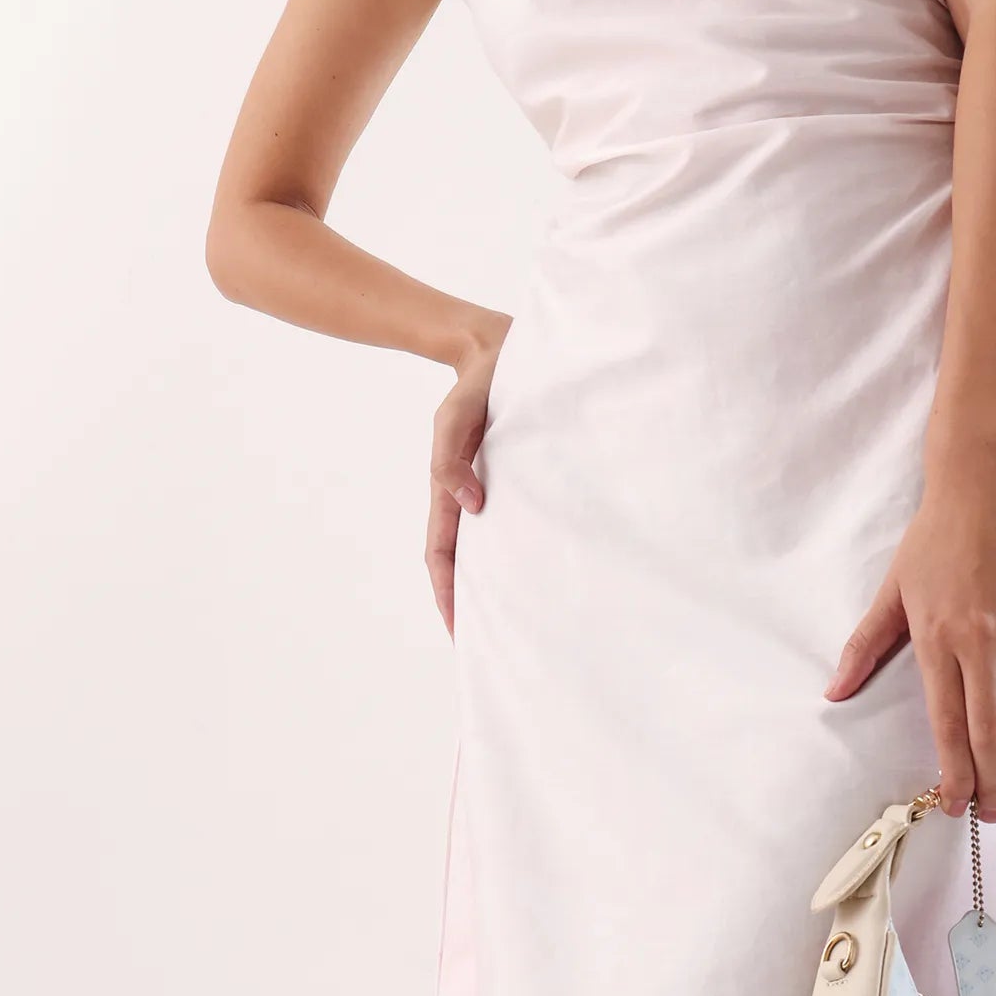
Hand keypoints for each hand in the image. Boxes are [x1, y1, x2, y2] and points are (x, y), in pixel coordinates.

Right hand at [424, 316, 510, 635]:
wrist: (501, 350)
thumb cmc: (477, 384)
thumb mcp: (454, 415)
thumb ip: (450, 456)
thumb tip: (471, 504)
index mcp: (452, 487)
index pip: (443, 554)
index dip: (447, 595)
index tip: (458, 631)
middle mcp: (475, 494)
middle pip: (468, 561)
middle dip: (472, 603)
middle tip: (496, 644)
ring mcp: (500, 486)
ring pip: (496, 546)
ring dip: (501, 581)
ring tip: (523, 620)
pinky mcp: (527, 473)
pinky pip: (524, 520)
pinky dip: (528, 548)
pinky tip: (552, 565)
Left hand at [823, 439, 995, 822]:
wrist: (982, 485)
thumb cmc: (934, 538)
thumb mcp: (892, 590)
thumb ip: (865, 647)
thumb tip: (834, 692)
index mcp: (937, 637)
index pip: (946, 721)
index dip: (954, 769)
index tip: (954, 803)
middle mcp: (980, 640)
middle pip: (990, 729)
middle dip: (993, 781)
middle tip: (993, 818)